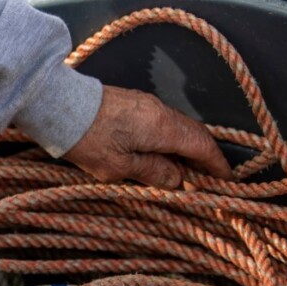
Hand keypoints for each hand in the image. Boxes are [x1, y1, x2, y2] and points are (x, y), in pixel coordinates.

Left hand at [63, 85, 231, 188]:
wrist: (60, 106)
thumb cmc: (88, 140)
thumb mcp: (120, 168)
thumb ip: (153, 173)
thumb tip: (178, 180)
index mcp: (163, 128)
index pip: (202, 146)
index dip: (217, 165)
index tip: (227, 182)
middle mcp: (162, 112)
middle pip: (195, 134)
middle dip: (207, 158)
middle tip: (210, 181)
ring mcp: (148, 104)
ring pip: (181, 127)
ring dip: (189, 149)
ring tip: (189, 173)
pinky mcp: (135, 103)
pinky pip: (166, 123)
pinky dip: (174, 140)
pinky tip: (166, 155)